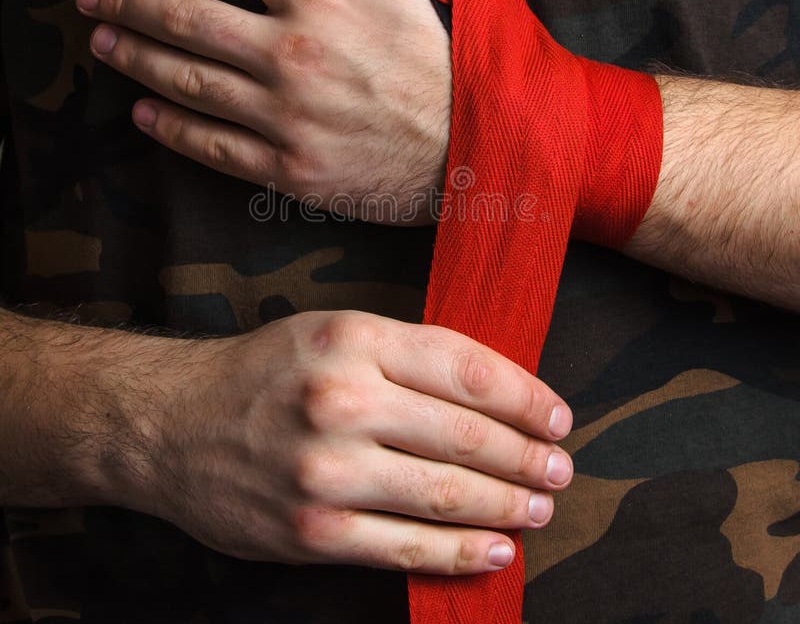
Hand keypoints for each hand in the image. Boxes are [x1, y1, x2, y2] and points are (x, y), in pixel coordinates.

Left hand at [76, 0, 450, 223]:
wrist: (486, 148)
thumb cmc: (463, 55)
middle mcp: (291, 53)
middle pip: (185, 16)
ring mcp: (286, 116)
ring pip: (188, 81)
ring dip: (136, 58)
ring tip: (103, 42)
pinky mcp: (291, 168)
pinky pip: (215, 146)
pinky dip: (173, 128)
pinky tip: (146, 113)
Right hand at [121, 310, 573, 573]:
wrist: (173, 423)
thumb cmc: (265, 372)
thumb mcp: (331, 331)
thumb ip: (408, 354)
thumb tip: (496, 392)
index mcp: (354, 339)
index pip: (467, 369)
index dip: (526, 397)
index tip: (558, 416)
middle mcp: (342, 399)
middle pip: (466, 435)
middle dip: (528, 457)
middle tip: (560, 470)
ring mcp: (326, 470)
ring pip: (446, 495)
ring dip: (507, 507)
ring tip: (538, 509)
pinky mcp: (311, 531)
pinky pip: (405, 548)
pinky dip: (460, 553)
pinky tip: (494, 550)